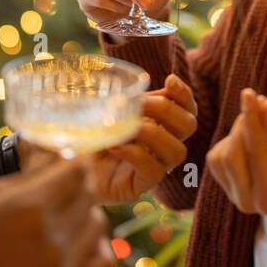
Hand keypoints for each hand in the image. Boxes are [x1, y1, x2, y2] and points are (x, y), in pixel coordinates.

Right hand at [0, 156, 113, 266]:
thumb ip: (33, 176)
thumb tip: (66, 154)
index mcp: (29, 205)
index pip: (78, 170)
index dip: (76, 161)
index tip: (71, 162)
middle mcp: (49, 235)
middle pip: (89, 194)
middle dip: (78, 184)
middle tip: (63, 186)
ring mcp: (59, 265)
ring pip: (98, 223)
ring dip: (85, 214)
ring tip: (64, 216)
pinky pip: (105, 261)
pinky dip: (97, 247)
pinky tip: (77, 243)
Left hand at [17, 76, 197, 204]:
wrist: (77, 173)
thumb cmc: (96, 139)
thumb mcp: (111, 113)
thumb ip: (126, 100)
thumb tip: (130, 84)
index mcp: (163, 125)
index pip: (188, 109)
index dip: (184, 94)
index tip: (169, 80)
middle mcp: (166, 146)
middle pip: (189, 126)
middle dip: (167, 109)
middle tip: (141, 103)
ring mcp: (158, 167)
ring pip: (177, 151)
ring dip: (154, 133)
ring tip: (130, 126)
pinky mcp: (143, 186)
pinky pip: (153, 170)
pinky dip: (135, 154)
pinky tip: (116, 146)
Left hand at [206, 88, 266, 214]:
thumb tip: (263, 103)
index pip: (255, 154)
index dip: (252, 121)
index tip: (250, 94)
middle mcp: (248, 203)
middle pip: (232, 156)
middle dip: (245, 125)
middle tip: (264, 103)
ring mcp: (234, 195)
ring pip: (221, 155)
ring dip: (239, 131)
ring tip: (266, 124)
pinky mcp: (226, 183)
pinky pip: (218, 155)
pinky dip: (233, 139)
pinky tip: (255, 139)